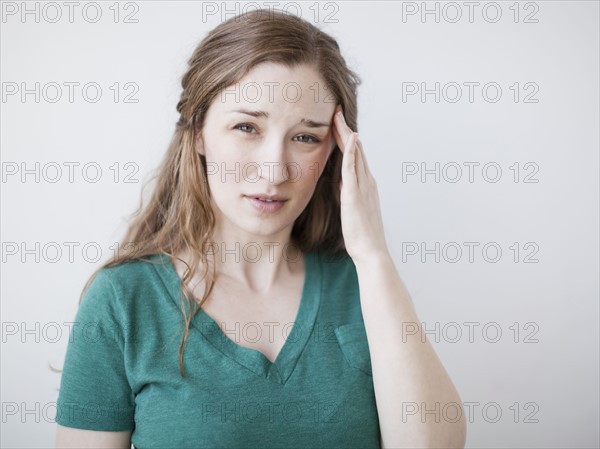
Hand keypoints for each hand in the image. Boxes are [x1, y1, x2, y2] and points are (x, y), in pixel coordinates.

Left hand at [332, 105, 388, 265]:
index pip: (355, 155)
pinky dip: (351, 152)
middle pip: (356, 148)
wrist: (371, 251)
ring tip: (337, 116)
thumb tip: (340, 184)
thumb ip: (348, 194)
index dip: (346, 138)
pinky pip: (353, 169)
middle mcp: (366, 181)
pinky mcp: (355, 194)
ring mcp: (363, 186)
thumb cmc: (362, 235)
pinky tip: (348, 138)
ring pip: (355, 153)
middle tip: (336, 111)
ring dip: (346, 133)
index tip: (337, 124)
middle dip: (345, 129)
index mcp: (365, 184)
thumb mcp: (353, 209)